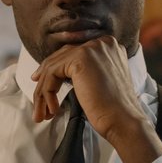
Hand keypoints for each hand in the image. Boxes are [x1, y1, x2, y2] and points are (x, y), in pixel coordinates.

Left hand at [30, 36, 161, 162]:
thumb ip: (85, 71)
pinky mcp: (81, 58)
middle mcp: (102, 42)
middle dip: (46, 81)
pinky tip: (53, 109)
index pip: (73, 54)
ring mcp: (92, 48)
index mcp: (109, 46)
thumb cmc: (113, 109)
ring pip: (54, 66)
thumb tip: (58, 74)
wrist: (123, 120)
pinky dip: (47, 92)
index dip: (55, 70)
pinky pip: (52, 73)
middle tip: (39, 102)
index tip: (43, 84)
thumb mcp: (100, 82)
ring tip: (42, 113)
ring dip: (44, 91)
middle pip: (62, 57)